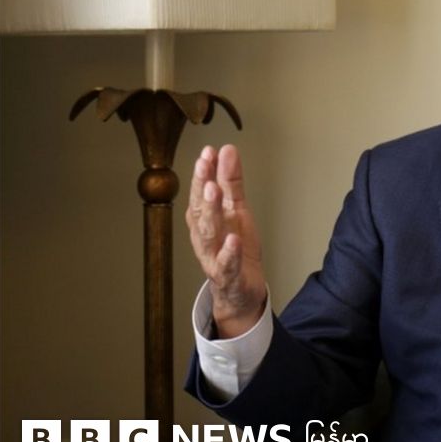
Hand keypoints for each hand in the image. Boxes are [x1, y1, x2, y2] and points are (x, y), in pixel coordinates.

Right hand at [185, 145, 266, 337]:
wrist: (240, 291)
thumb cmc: (236, 248)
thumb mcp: (236, 211)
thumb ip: (231, 183)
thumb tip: (226, 150)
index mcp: (205, 219)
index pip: (201, 192)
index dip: (203, 172)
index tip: (207, 151)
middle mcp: (204, 237)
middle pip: (200, 210)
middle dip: (202, 186)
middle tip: (205, 164)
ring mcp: (213, 257)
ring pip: (208, 234)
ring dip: (210, 211)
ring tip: (215, 190)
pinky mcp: (227, 276)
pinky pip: (226, 264)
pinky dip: (229, 252)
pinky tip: (233, 239)